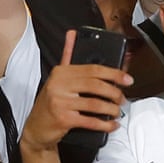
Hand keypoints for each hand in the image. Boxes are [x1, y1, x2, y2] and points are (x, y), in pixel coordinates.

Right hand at [21, 30, 132, 150]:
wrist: (35, 128)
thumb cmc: (49, 103)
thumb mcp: (56, 79)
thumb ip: (67, 56)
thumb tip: (73, 33)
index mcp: (61, 72)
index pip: (92, 69)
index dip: (113, 73)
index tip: (127, 79)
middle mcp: (58, 85)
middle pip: (95, 85)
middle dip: (114, 93)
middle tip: (122, 99)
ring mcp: (60, 102)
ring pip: (95, 104)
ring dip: (111, 109)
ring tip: (117, 112)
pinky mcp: (63, 119)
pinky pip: (90, 121)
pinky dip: (104, 124)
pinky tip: (112, 125)